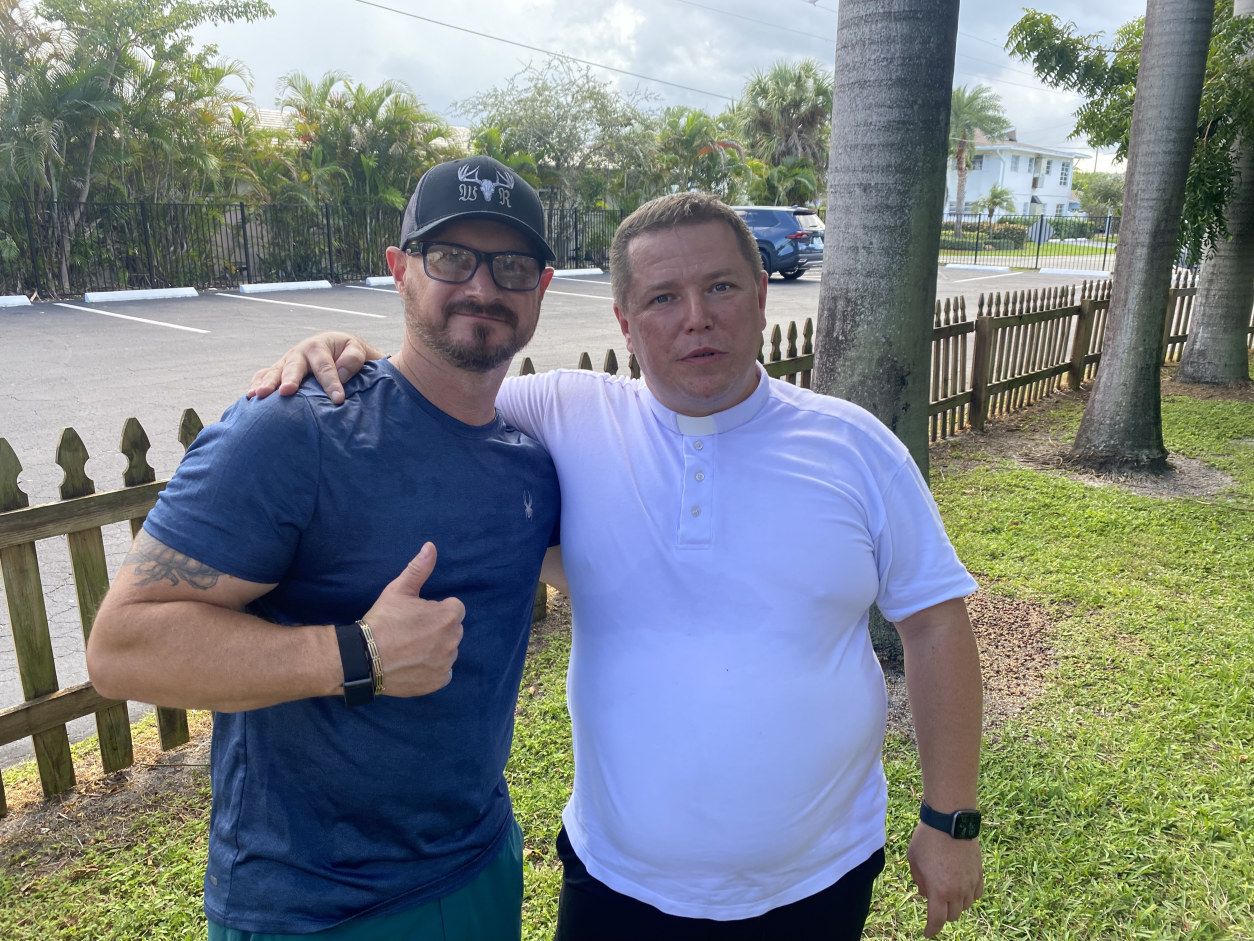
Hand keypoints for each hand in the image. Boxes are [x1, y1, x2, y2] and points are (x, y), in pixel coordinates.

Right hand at [248, 332, 383, 404]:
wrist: (336, 349)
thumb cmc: (347, 353)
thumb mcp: (356, 350)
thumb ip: (353, 358)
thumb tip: (340, 372)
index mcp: (319, 346)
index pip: (326, 367)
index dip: (331, 383)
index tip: (338, 400)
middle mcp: (299, 353)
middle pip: (294, 367)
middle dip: (290, 379)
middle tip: (287, 391)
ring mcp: (286, 362)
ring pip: (275, 372)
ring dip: (267, 383)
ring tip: (260, 395)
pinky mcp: (278, 371)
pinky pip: (264, 376)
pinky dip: (256, 384)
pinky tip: (250, 397)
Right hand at [360, 542, 463, 695]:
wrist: (363, 658)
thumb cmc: (382, 620)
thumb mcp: (398, 590)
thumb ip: (419, 569)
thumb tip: (431, 546)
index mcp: (448, 617)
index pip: (455, 608)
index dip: (436, 610)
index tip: (418, 615)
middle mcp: (453, 641)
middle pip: (453, 630)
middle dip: (438, 628)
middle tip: (412, 631)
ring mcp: (446, 664)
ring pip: (448, 651)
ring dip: (436, 649)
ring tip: (410, 649)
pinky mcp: (438, 682)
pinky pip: (444, 672)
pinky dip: (433, 669)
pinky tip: (414, 664)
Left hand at [907, 823, 982, 937]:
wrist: (950, 820)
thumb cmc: (927, 839)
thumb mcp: (913, 861)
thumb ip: (919, 881)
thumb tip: (925, 894)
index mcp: (938, 890)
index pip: (937, 920)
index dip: (931, 929)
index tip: (927, 932)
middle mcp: (957, 891)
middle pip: (952, 915)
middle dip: (942, 914)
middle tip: (934, 904)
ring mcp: (970, 883)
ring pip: (965, 906)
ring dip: (955, 904)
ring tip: (946, 892)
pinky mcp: (979, 873)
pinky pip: (976, 894)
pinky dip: (968, 895)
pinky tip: (961, 888)